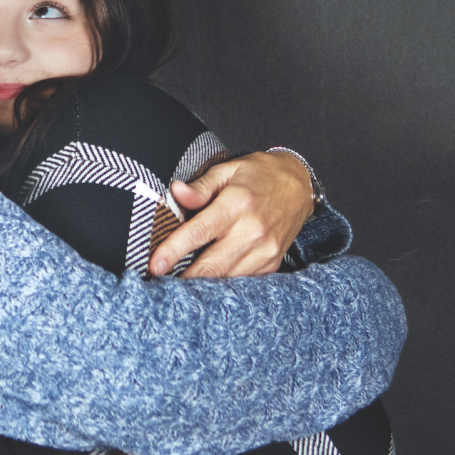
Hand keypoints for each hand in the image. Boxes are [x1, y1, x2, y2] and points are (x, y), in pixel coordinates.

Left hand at [149, 150, 312, 277]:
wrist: (300, 187)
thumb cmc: (258, 175)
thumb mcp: (228, 170)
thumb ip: (201, 186)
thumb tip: (175, 193)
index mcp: (238, 204)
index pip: (199, 232)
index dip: (174, 251)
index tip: (154, 266)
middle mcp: (253, 230)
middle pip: (211, 265)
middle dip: (183, 279)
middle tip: (159, 284)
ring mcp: (265, 251)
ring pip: (226, 279)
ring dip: (201, 284)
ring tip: (177, 284)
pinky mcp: (271, 263)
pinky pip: (242, 281)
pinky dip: (222, 283)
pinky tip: (206, 280)